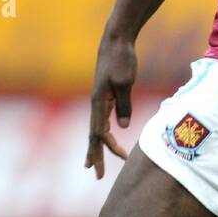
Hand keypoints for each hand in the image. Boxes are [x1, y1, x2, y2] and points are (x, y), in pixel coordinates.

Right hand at [85, 31, 137, 178]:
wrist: (116, 41)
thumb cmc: (121, 59)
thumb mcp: (125, 82)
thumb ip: (124, 104)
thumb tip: (122, 127)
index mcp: (99, 102)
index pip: (101, 132)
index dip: (110, 147)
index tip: (123, 157)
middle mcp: (96, 104)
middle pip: (93, 136)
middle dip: (95, 156)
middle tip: (96, 175)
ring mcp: (100, 100)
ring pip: (95, 129)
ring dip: (95, 148)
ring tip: (92, 165)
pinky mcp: (106, 96)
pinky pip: (102, 120)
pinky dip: (101, 133)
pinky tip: (105, 139)